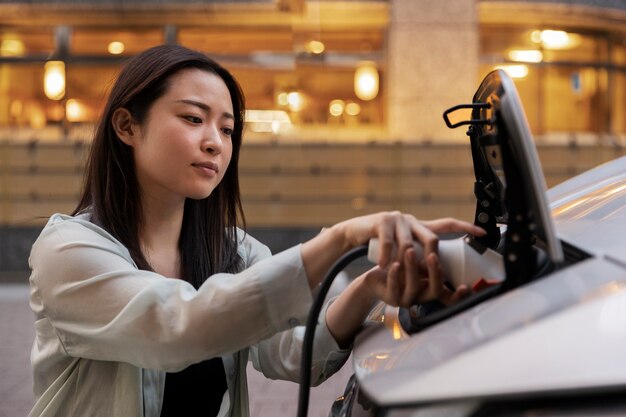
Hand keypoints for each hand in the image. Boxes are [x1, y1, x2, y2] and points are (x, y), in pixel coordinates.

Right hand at [337, 212, 484, 268]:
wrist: (354, 233)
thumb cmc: (381, 244)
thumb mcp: (402, 247)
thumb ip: (418, 254)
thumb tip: (436, 274)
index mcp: (420, 226)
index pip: (447, 224)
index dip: (466, 228)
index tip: (483, 233)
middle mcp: (412, 220)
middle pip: (431, 237)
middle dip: (432, 257)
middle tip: (427, 272)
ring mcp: (397, 219)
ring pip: (408, 244)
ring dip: (404, 263)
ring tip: (398, 273)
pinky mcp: (381, 221)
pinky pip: (387, 242)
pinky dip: (385, 257)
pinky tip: (382, 266)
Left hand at [362, 247, 469, 307]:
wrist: (375, 277)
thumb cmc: (399, 266)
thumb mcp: (418, 259)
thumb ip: (432, 252)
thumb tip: (459, 238)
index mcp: (431, 288)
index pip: (449, 298)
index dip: (458, 295)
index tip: (466, 287)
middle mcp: (421, 296)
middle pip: (435, 290)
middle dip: (434, 272)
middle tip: (433, 255)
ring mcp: (406, 299)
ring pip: (413, 287)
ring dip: (412, 268)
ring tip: (410, 251)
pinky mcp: (390, 298)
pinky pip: (393, 288)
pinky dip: (395, 276)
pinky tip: (394, 265)